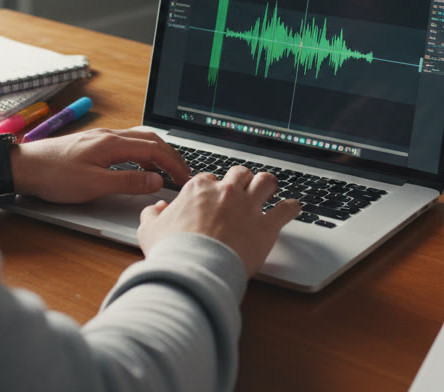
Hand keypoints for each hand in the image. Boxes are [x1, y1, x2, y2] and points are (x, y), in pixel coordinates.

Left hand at [9, 127, 189, 203]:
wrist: (24, 167)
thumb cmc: (54, 176)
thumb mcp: (94, 185)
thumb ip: (128, 182)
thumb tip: (156, 181)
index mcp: (113, 143)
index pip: (155, 149)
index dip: (174, 164)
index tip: (184, 178)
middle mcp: (110, 135)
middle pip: (151, 139)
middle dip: (171, 155)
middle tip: (182, 173)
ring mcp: (101, 137)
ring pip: (139, 139)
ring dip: (157, 152)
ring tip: (166, 170)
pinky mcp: (93, 143)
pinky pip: (127, 143)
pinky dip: (142, 153)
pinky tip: (140, 166)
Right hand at [138, 166, 301, 277]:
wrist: (194, 270)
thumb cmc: (172, 252)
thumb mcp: (149, 231)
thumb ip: (152, 215)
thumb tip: (156, 209)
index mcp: (198, 190)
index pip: (209, 178)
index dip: (212, 187)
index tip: (214, 196)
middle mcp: (226, 192)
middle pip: (240, 174)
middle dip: (242, 180)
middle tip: (243, 189)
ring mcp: (248, 206)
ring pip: (265, 181)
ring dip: (267, 185)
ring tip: (270, 190)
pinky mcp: (266, 226)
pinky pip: (286, 209)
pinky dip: (291, 208)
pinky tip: (293, 208)